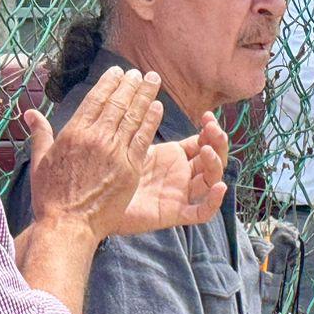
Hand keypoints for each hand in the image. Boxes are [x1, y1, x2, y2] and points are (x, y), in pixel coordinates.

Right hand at [24, 66, 161, 241]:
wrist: (68, 223)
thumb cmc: (51, 196)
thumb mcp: (40, 161)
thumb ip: (41, 133)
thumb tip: (30, 113)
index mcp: (73, 132)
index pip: (95, 100)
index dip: (109, 83)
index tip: (119, 72)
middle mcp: (95, 137)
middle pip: (117, 104)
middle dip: (131, 85)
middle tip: (141, 73)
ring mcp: (114, 152)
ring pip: (133, 117)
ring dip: (145, 96)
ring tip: (154, 81)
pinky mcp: (129, 168)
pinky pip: (143, 138)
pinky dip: (151, 120)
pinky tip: (158, 107)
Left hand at [115, 110, 228, 236]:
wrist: (94, 204)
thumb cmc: (109, 173)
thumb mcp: (130, 144)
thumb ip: (143, 126)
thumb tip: (149, 99)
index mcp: (174, 157)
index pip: (202, 142)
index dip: (210, 130)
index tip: (207, 116)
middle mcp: (182, 175)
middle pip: (212, 159)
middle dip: (217, 142)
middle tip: (213, 129)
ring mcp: (181, 194)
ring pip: (211, 181)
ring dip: (215, 165)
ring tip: (207, 150)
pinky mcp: (176, 214)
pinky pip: (201, 212)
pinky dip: (214, 201)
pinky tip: (219, 187)